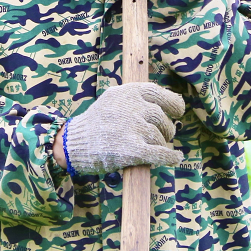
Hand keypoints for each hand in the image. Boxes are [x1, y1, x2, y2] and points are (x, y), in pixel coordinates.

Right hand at [56, 82, 184, 174]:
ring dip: (161, 144)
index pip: (158, 93)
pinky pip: (159, 153)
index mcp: (127, 92)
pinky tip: (174, 158)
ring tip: (157, 147)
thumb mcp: (113, 99)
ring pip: (159, 137)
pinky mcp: (131, 149)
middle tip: (164, 135)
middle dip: (166, 128)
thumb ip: (135, 98)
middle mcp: (131, 107)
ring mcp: (131, 128)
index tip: (177, 111)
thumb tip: (169, 102)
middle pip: (161, 118)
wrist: (73, 143)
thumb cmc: (96, 122)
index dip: (172, 103)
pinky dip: (169, 157)